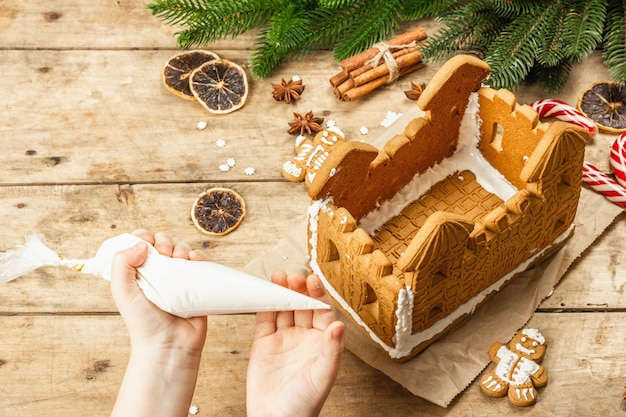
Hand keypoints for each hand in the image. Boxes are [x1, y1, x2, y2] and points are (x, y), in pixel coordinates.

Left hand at [110, 229, 207, 416]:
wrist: (169, 344)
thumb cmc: (143, 322)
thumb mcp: (122, 292)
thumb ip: (121, 264)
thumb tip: (142, 244)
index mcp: (137, 272)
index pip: (140, 243)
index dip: (144, 238)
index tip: (146, 245)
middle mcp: (157, 273)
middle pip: (162, 242)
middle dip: (164, 242)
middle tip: (164, 256)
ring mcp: (178, 278)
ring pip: (181, 249)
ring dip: (181, 248)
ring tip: (179, 262)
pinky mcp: (196, 283)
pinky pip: (200, 261)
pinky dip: (198, 255)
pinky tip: (195, 261)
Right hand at [246, 271, 344, 416]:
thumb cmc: (304, 404)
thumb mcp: (322, 376)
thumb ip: (331, 350)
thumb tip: (339, 325)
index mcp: (322, 342)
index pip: (322, 311)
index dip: (318, 295)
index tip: (313, 280)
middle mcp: (304, 337)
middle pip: (302, 305)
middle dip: (298, 289)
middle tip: (293, 276)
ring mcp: (283, 339)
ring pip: (283, 308)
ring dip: (281, 292)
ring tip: (277, 277)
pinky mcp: (263, 344)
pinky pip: (264, 319)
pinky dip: (264, 304)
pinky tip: (264, 292)